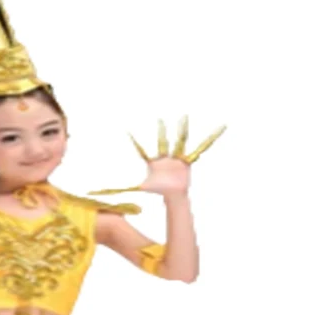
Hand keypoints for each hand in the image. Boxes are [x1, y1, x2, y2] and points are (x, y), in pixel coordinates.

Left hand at [89, 116, 225, 199]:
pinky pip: (201, 148)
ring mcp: (177, 159)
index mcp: (153, 163)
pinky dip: (210, 138)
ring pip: (179, 141)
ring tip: (185, 116)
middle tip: (161, 118)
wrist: (172, 198)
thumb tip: (92, 192)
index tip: (128, 132)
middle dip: (161, 130)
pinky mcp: (188, 161)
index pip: (142, 150)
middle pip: (162, 141)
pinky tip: (221, 127)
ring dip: (182, 129)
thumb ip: (114, 190)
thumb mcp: (134, 189)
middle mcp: (165, 159)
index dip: (136, 142)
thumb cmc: (156, 193)